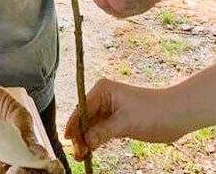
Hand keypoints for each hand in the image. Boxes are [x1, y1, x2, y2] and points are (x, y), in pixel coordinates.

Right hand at [65, 79, 187, 159]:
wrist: (178, 114)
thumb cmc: (154, 112)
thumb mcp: (125, 123)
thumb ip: (102, 132)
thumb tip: (85, 142)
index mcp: (102, 90)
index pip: (81, 110)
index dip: (74, 126)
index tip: (69, 141)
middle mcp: (102, 97)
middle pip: (83, 119)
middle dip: (80, 136)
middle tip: (77, 153)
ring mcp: (109, 108)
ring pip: (90, 126)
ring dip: (86, 140)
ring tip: (82, 155)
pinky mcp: (116, 120)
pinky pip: (100, 130)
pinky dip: (95, 140)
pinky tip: (90, 150)